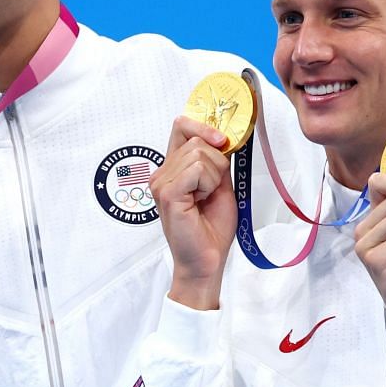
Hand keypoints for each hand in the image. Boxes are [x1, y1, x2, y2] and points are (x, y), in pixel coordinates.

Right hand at [152, 115, 236, 310]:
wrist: (207, 260)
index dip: (204, 126)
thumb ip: (217, 161)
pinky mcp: (168, 193)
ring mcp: (161, 183)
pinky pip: (198, 169)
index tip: (223, 141)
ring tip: (205, 198)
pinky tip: (201, 201)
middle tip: (212, 190)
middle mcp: (162, 173)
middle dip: (217, 161)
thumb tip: (224, 137)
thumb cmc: (211, 229)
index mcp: (172, 168)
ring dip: (214, 176)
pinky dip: (208, 184)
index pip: (181, 126)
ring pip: (199, 153)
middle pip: (196, 139)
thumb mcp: (220, 186)